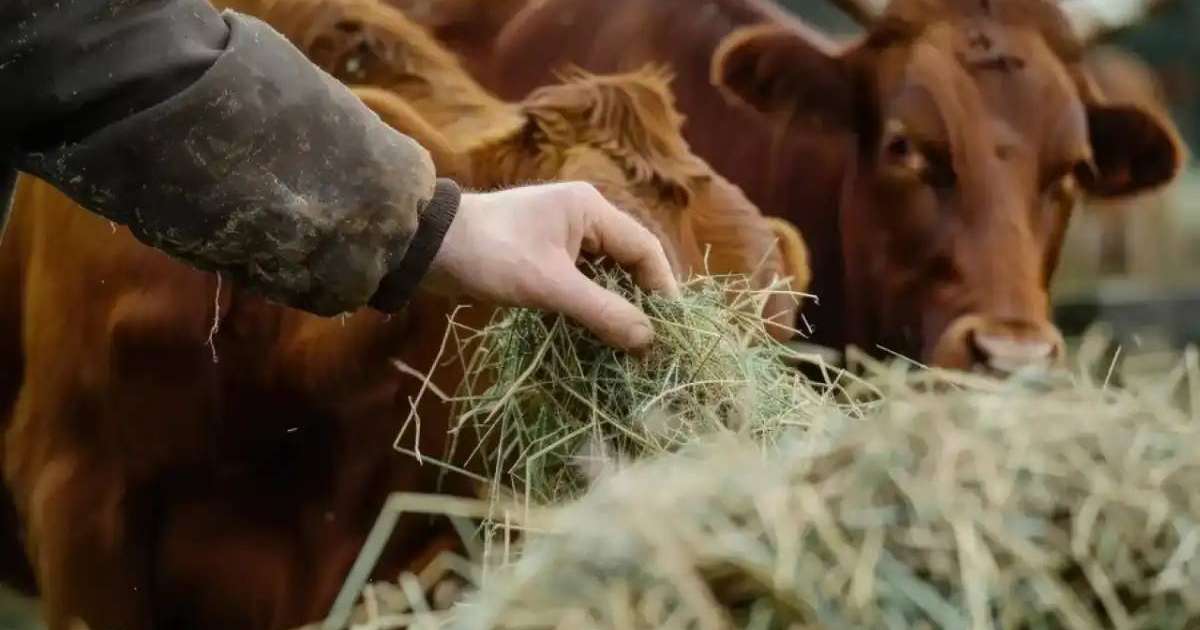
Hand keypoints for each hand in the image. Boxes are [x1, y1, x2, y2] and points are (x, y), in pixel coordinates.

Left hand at [423, 182, 679, 349]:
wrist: (426, 247)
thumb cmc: (489, 255)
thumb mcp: (549, 286)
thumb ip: (601, 312)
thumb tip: (648, 340)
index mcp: (590, 209)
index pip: (645, 249)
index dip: (663, 290)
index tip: (671, 330)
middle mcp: (582, 218)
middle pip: (629, 263)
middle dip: (640, 303)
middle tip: (652, 345)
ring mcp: (561, 238)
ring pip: (605, 277)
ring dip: (614, 310)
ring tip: (627, 348)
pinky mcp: (542, 259)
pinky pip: (580, 285)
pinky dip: (588, 310)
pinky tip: (593, 338)